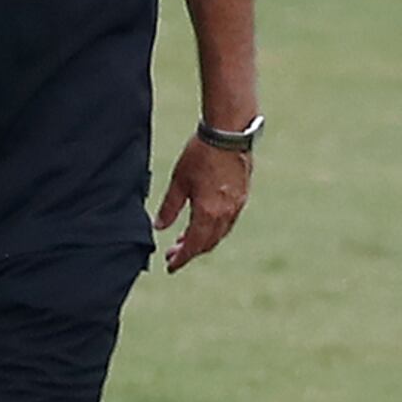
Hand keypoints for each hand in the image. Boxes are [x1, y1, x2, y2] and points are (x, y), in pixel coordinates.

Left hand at [158, 136, 251, 271]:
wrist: (229, 134)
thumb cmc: (201, 154)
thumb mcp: (179, 181)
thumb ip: (169, 207)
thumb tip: (159, 227)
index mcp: (208, 212)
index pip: (193, 245)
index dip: (181, 259)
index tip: (170, 266)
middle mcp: (225, 214)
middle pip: (208, 243)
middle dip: (190, 252)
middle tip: (173, 254)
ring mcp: (236, 206)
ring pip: (219, 235)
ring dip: (202, 241)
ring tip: (185, 240)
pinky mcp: (241, 197)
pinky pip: (228, 223)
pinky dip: (214, 230)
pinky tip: (204, 223)